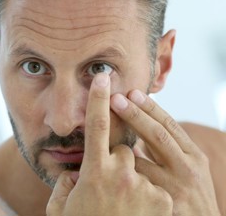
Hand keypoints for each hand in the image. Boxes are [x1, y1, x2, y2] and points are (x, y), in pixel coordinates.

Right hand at [47, 73, 172, 215]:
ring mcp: (145, 187)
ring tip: (120, 205)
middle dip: (115, 160)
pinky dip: (145, 194)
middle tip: (107, 185)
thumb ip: (64, 183)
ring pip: (137, 166)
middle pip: (122, 149)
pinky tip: (135, 213)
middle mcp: (121, 174)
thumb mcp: (60, 208)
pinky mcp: (163, 200)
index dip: (99, 99)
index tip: (103, 77)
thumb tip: (74, 171)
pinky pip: (152, 184)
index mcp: (94, 172)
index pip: (98, 126)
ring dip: (129, 179)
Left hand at [110, 90, 220, 215]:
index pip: (169, 125)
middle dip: (135, 115)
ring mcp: (177, 187)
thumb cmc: (188, 196)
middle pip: (158, 135)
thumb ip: (163, 152)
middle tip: (115, 98)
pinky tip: (106, 169)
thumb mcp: (186, 169)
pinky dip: (122, 174)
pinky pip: (136, 184)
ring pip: (142, 161)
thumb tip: (136, 132)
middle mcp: (189, 168)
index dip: (150, 108)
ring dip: (121, 146)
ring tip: (103, 127)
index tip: (131, 93)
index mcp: (193, 155)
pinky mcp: (165, 204)